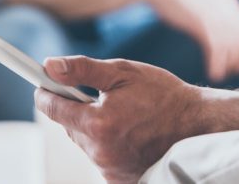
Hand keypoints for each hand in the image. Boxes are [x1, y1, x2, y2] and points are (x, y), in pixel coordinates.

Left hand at [34, 56, 206, 183]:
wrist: (197, 125)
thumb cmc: (163, 95)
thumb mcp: (122, 73)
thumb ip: (82, 70)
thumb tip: (50, 65)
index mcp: (98, 123)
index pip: (52, 108)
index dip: (45, 91)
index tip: (42, 82)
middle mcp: (100, 152)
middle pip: (68, 126)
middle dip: (75, 108)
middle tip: (96, 94)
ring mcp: (109, 169)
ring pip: (84, 142)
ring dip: (92, 127)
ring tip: (120, 113)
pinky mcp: (118, 179)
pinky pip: (99, 156)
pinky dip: (105, 143)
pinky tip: (126, 131)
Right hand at [143, 0, 238, 82]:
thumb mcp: (199, 3)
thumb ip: (212, 17)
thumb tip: (220, 40)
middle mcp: (224, 4)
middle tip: (232, 72)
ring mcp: (214, 11)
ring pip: (232, 43)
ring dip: (229, 63)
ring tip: (220, 75)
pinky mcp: (201, 18)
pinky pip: (217, 45)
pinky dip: (218, 62)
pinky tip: (213, 72)